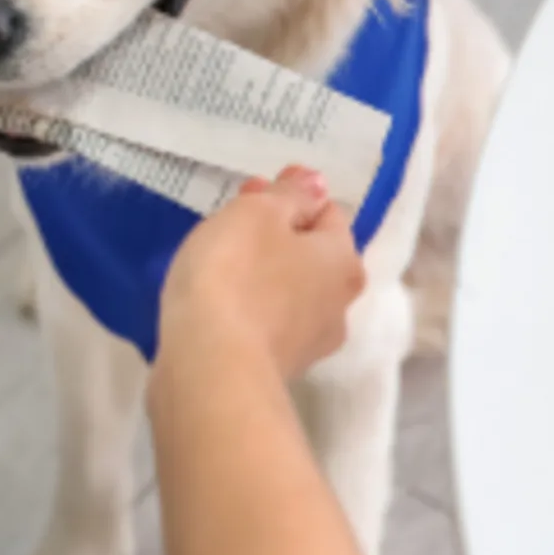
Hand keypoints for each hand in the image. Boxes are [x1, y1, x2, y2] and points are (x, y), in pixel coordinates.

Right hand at [157, 167, 364, 378]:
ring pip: (288, 291)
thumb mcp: (257, 215)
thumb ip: (289, 195)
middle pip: (310, 256)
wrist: (210, 367)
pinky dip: (248, 306)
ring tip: (219, 264)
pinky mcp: (276, 370)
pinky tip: (217, 302)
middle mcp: (339, 304)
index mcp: (343, 260)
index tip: (251, 192)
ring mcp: (309, 344)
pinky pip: (265, 323)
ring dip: (262, 273)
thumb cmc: (236, 275)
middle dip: (277, 235)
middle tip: (231, 222)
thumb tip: (316, 184)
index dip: (290, 196)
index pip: (327, 212)